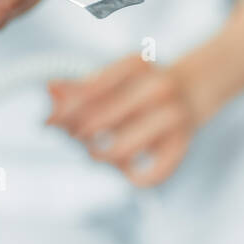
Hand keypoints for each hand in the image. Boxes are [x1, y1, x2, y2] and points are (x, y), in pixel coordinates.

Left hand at [46, 54, 206, 186]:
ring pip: (120, 150)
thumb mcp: (115, 77)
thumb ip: (81, 86)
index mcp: (137, 64)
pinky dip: (137, 179)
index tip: (49, 122)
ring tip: (98, 153)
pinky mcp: (183, 143)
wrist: (195, 88)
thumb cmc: (141, 87)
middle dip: (78, 134)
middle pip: (99, 120)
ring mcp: (173, 116)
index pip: (89, 91)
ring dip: (102, 156)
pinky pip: (153, 173)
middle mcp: (157, 87)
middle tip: (75, 137)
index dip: (64, 111)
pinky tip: (129, 172)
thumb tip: (49, 89)